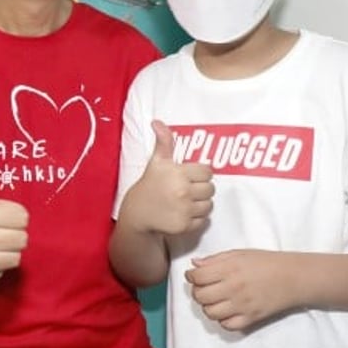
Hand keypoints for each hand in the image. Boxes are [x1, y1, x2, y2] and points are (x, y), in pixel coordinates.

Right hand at [126, 120, 213, 234]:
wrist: (137, 214)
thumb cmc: (149, 186)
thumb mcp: (156, 162)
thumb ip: (163, 142)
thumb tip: (158, 122)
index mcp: (178, 173)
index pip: (207, 171)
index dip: (200, 173)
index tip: (190, 176)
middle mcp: (183, 191)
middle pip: (210, 188)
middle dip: (201, 188)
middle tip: (187, 189)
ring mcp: (185, 210)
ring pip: (209, 205)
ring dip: (200, 203)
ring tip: (185, 201)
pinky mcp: (185, 225)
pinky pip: (203, 220)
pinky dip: (196, 218)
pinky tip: (183, 213)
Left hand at [185, 249, 298, 330]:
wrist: (293, 277)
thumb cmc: (266, 262)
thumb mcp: (240, 253)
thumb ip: (215, 259)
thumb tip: (195, 264)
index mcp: (230, 268)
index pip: (198, 276)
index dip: (191, 276)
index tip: (194, 275)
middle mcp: (233, 287)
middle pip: (200, 296)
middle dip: (197, 291)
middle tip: (204, 287)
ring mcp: (242, 305)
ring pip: (210, 313)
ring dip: (208, 306)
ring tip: (215, 299)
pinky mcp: (251, 318)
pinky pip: (227, 325)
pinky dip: (223, 320)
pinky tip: (227, 310)